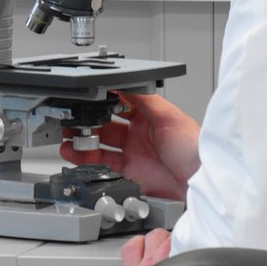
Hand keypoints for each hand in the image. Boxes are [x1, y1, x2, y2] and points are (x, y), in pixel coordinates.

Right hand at [61, 91, 200, 201]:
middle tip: (71, 118)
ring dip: (80, 139)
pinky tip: (73, 152)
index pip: (119, 103)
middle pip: (105, 123)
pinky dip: (84, 158)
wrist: (200, 183)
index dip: (101, 100)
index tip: (84, 97)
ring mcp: (133, 153)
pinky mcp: (128, 173)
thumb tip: (124, 82)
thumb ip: (144, 99)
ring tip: (66, 135)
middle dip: (86, 120)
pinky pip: (101, 164)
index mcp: (149, 116)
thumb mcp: (169, 116)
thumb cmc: (194, 149)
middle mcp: (139, 133)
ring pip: (99, 143)